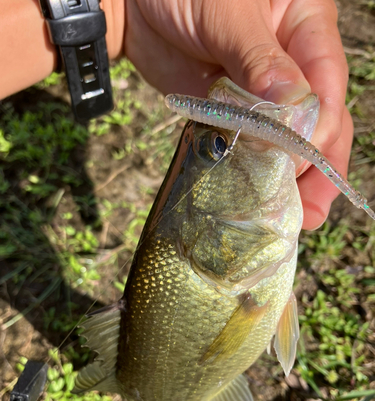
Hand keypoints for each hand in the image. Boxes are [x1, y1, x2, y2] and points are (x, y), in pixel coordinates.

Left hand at [124, 0, 351, 229]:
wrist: (135, 4)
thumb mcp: (226, 12)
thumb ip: (260, 58)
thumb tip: (294, 107)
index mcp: (305, 26)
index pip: (327, 83)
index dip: (320, 126)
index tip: (301, 159)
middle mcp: (294, 63)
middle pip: (319, 120)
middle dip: (316, 166)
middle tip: (310, 209)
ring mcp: (264, 94)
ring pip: (290, 140)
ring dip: (292, 179)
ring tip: (295, 217)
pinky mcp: (237, 113)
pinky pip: (253, 146)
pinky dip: (257, 173)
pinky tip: (260, 199)